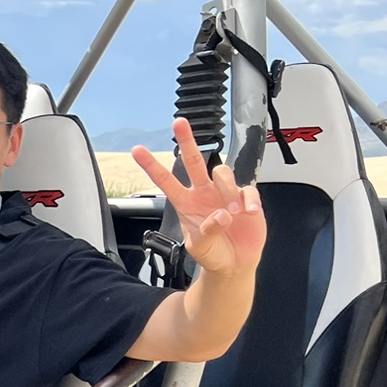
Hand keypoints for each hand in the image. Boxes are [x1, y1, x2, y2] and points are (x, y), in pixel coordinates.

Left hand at [131, 117, 265, 275]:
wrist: (233, 263)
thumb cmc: (212, 253)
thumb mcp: (201, 247)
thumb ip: (207, 231)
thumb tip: (221, 215)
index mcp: (186, 202)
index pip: (166, 180)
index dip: (151, 166)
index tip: (137, 150)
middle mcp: (204, 192)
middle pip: (194, 161)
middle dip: (187, 141)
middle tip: (179, 123)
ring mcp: (225, 193)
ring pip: (223, 172)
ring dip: (227, 190)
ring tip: (232, 214)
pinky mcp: (245, 198)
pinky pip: (248, 189)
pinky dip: (249, 199)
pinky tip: (248, 212)